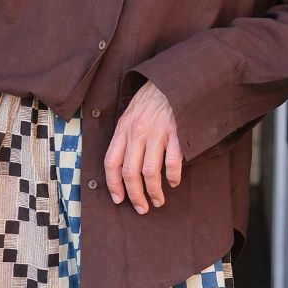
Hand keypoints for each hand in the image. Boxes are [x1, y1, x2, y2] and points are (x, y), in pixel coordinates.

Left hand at [104, 81, 182, 213]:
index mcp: (123, 129)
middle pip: (130, 173)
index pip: (111, 162)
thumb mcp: (131, 113)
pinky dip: (173, 177)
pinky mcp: (175, 133)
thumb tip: (123, 165)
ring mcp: (156, 133)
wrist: (174, 79)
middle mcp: (137, 132)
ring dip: (154, 192)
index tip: (119, 200)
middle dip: (135, 196)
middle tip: (141, 208)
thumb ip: (126, 136)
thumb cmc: (153, 98)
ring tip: (158, 201)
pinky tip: (174, 182)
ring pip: (150, 173)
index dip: (113, 185)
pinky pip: (172, 163)